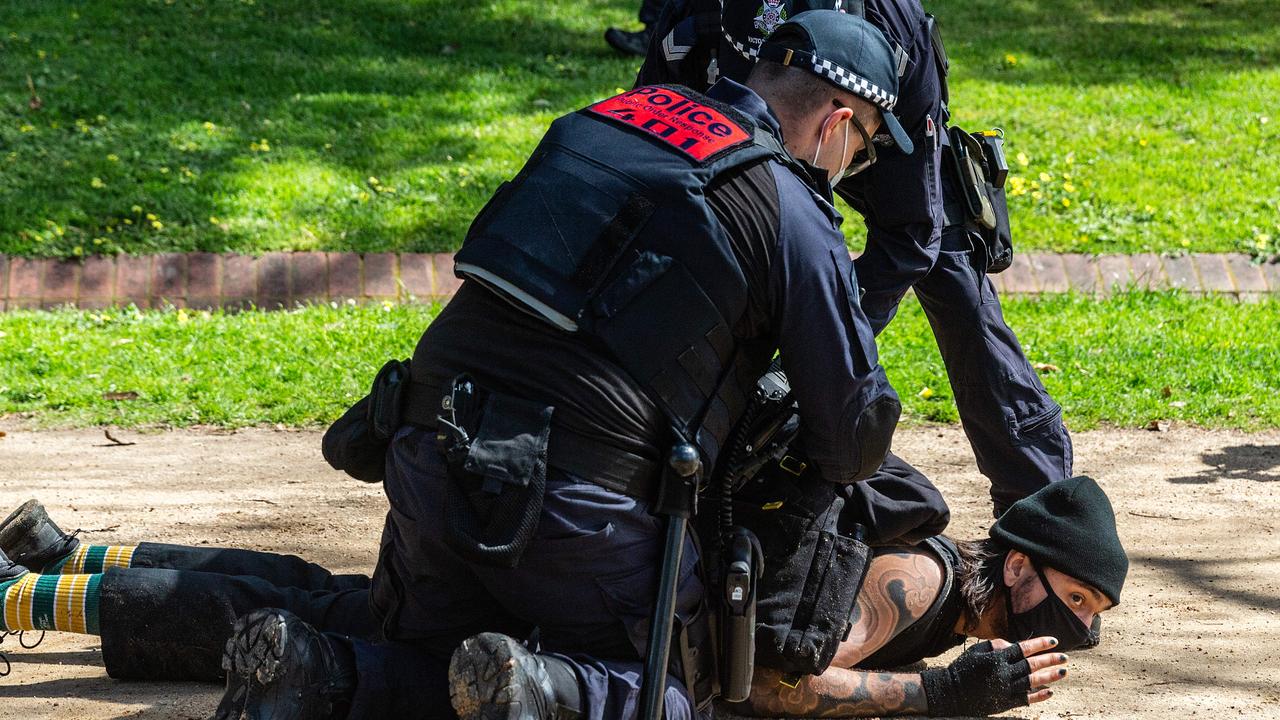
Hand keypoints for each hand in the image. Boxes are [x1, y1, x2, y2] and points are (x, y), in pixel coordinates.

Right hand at [920, 636, 1069, 716]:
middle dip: (1050, 660)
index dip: (1039, 644)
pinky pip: (1026, 698)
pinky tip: (1050, 691)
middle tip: (1064, 657)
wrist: (951, 692)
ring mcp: (1005, 689)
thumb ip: (995, 645)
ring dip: (1049, 677)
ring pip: (1032, 681)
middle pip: (1031, 665)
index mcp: (995, 658)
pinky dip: (1038, 695)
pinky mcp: (1004, 702)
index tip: (1054, 641)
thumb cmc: (963, 668)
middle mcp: (1003, 673)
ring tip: (1063, 672)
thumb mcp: (976, 651)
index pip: (1023, 648)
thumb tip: (1013, 644)